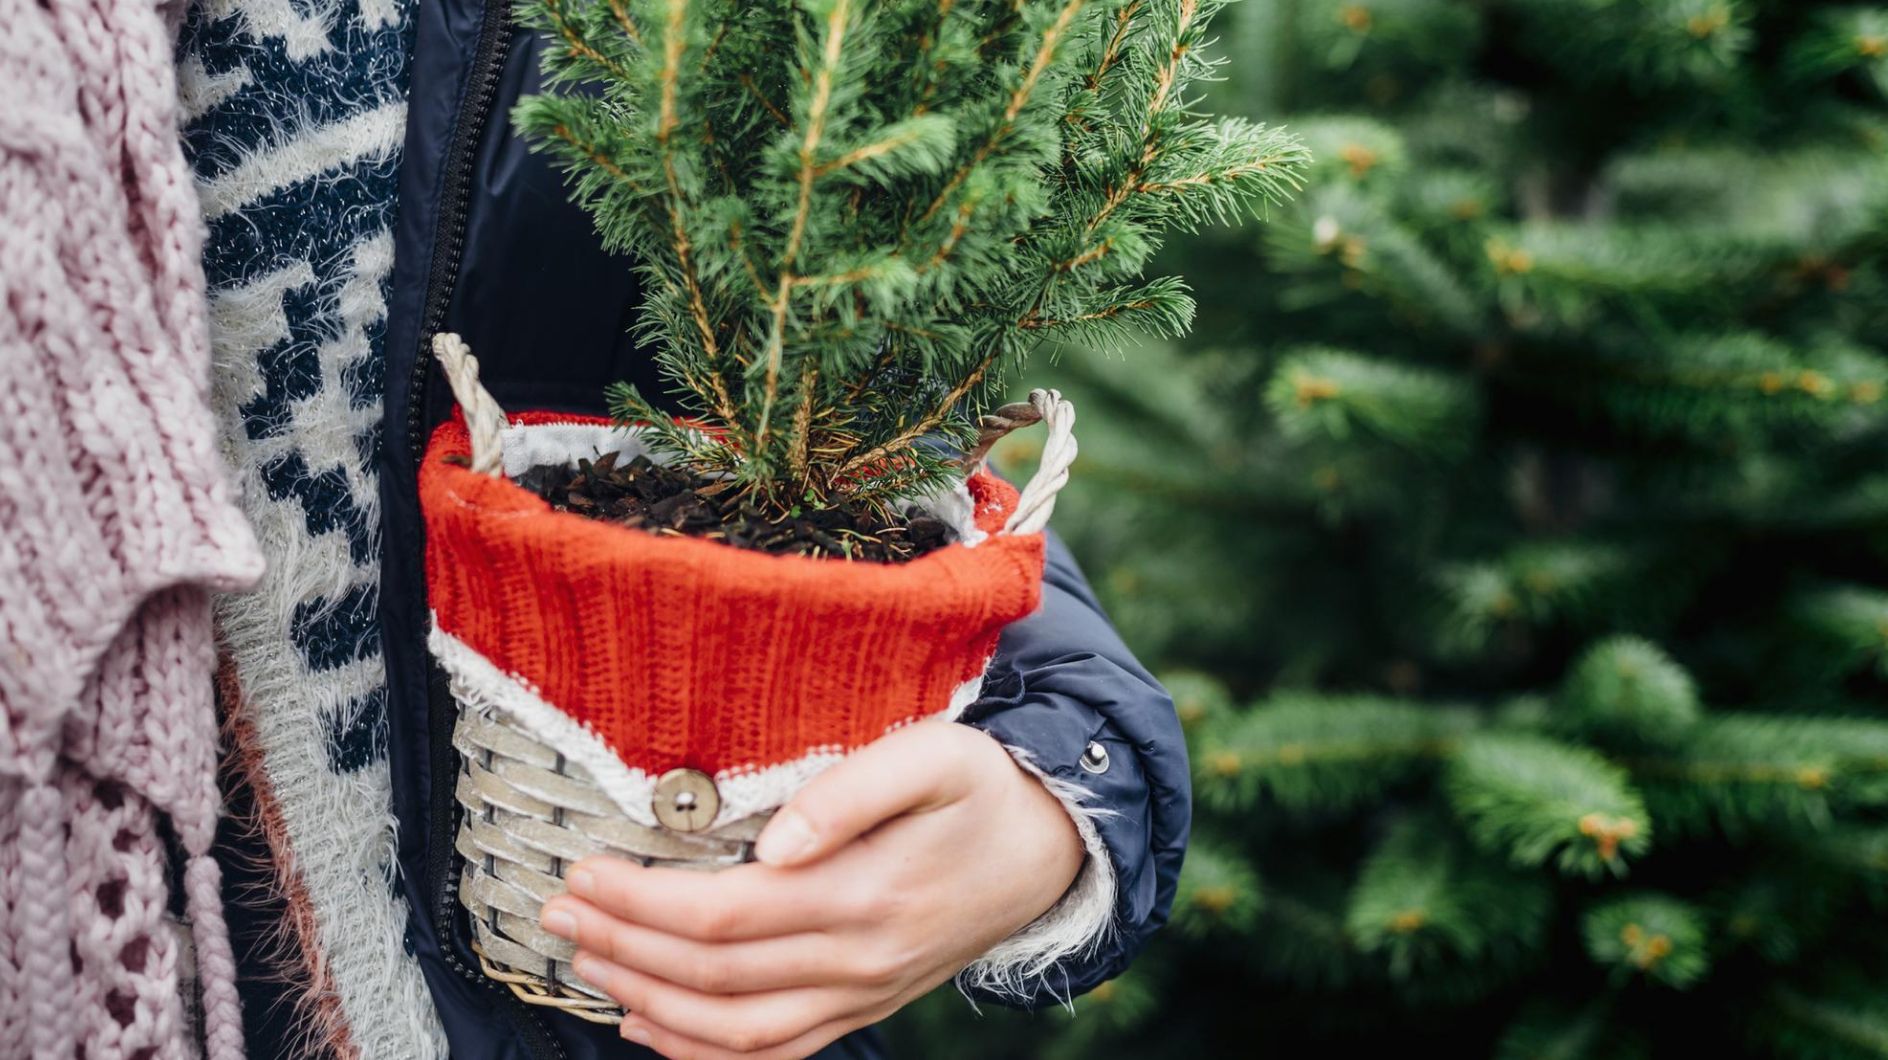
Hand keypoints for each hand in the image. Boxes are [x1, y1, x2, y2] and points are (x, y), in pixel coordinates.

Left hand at [539, 719, 1084, 1058]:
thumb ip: (852, 789)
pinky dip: (700, 1054)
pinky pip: (771, 1053)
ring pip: (733, 1031)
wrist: (1052, 850)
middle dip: (622, 946)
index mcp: (868, 894)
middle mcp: (859, 960)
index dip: (644, 901)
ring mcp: (861, 995)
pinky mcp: (862, 1008)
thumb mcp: (934, 755)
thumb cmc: (985, 788)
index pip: (727, 914)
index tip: (584, 872)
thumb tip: (772, 842)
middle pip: (713, 975)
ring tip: (586, 963)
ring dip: (647, 1003)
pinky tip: (648, 1027)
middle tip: (557, 912)